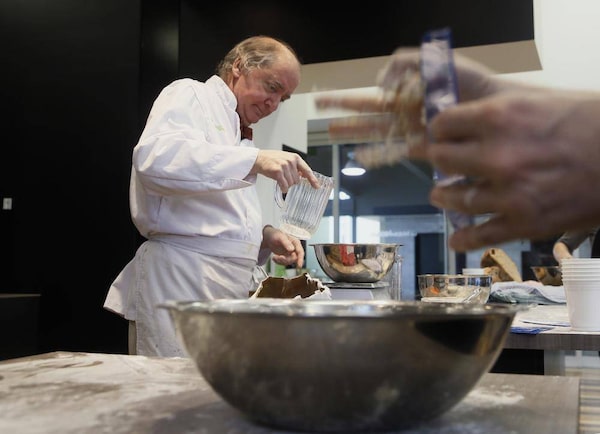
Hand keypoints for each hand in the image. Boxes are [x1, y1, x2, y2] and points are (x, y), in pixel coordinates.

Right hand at [251, 150, 318, 191]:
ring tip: (280, 179)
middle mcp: (291, 161)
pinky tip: (281, 187)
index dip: (312, 179)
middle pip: (297, 180)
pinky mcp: (277, 172)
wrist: (258, 158)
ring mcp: (284, 166)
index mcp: (295, 158)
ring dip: (286, 185)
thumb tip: (304, 176)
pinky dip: (283, 188)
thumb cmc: (272, 159)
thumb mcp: (286, 159)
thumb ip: (296, 167)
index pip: (307, 170)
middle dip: (292, 182)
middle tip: (284, 177)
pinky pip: (284, 186)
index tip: (317, 186)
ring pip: (291, 184)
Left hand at [261, 225, 304, 266]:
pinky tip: (274, 257)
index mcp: (295, 242)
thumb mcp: (280, 237)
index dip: (301, 259)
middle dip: (286, 260)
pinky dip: (278, 262)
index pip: (300, 252)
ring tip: (274, 257)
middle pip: (294, 259)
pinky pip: (284, 263)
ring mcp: (290, 253)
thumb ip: (286, 243)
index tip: (299, 265)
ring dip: (281, 261)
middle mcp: (294, 248)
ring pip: (289, 262)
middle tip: (279, 257)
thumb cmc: (275, 234)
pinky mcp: (286, 257)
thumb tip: (292, 249)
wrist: (269, 237)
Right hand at [314, 50, 501, 161]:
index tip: (325, 100)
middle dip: (342, 114)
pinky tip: (359, 157)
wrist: (497, 108)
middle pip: (367, 114)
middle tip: (319, 114)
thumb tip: (379, 81)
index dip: (346, 99)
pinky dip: (376, 154)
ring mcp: (412, 130)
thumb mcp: (438, 63)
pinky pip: (394, 150)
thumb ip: (408, 63)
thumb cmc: (472, 84)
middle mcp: (405, 112)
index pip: (370, 96)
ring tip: (330, 134)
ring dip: (352, 133)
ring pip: (375, 132)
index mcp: (407, 92)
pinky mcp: (424, 147)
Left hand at [427, 89, 599, 250]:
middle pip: (442, 160)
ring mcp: (509, 193)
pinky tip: (456, 240)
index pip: (443, 125)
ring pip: (456, 199)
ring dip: (443, 197)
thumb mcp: (538, 99)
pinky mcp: (526, 223)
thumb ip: (497, 107)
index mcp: (499, 117)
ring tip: (440, 195)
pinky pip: (482, 235)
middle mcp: (497, 156)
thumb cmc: (589, 120)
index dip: (438, 130)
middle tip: (435, 162)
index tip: (438, 134)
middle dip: (436, 160)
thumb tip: (464, 111)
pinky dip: (464, 239)